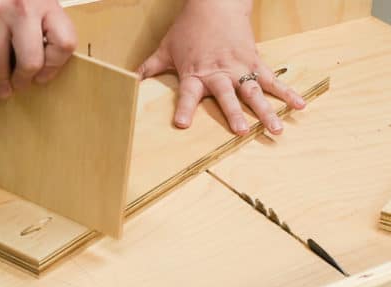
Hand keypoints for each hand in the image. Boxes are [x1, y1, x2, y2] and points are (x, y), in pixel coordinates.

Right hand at [0, 0, 76, 98]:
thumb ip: (45, 25)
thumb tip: (42, 65)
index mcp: (46, 3)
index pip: (63, 45)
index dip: (54, 67)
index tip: (44, 75)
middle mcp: (22, 8)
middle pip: (30, 62)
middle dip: (23, 80)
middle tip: (19, 85)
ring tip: (0, 84)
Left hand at [138, 0, 305, 134]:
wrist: (215, 4)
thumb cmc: (188, 30)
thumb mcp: (165, 49)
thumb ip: (148, 69)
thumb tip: (129, 81)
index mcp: (195, 73)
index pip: (188, 94)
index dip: (185, 108)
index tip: (182, 124)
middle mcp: (219, 73)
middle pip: (227, 96)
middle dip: (234, 114)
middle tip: (240, 131)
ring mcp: (240, 69)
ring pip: (254, 92)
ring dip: (266, 111)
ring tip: (276, 129)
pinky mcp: (255, 63)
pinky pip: (272, 80)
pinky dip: (287, 92)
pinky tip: (299, 106)